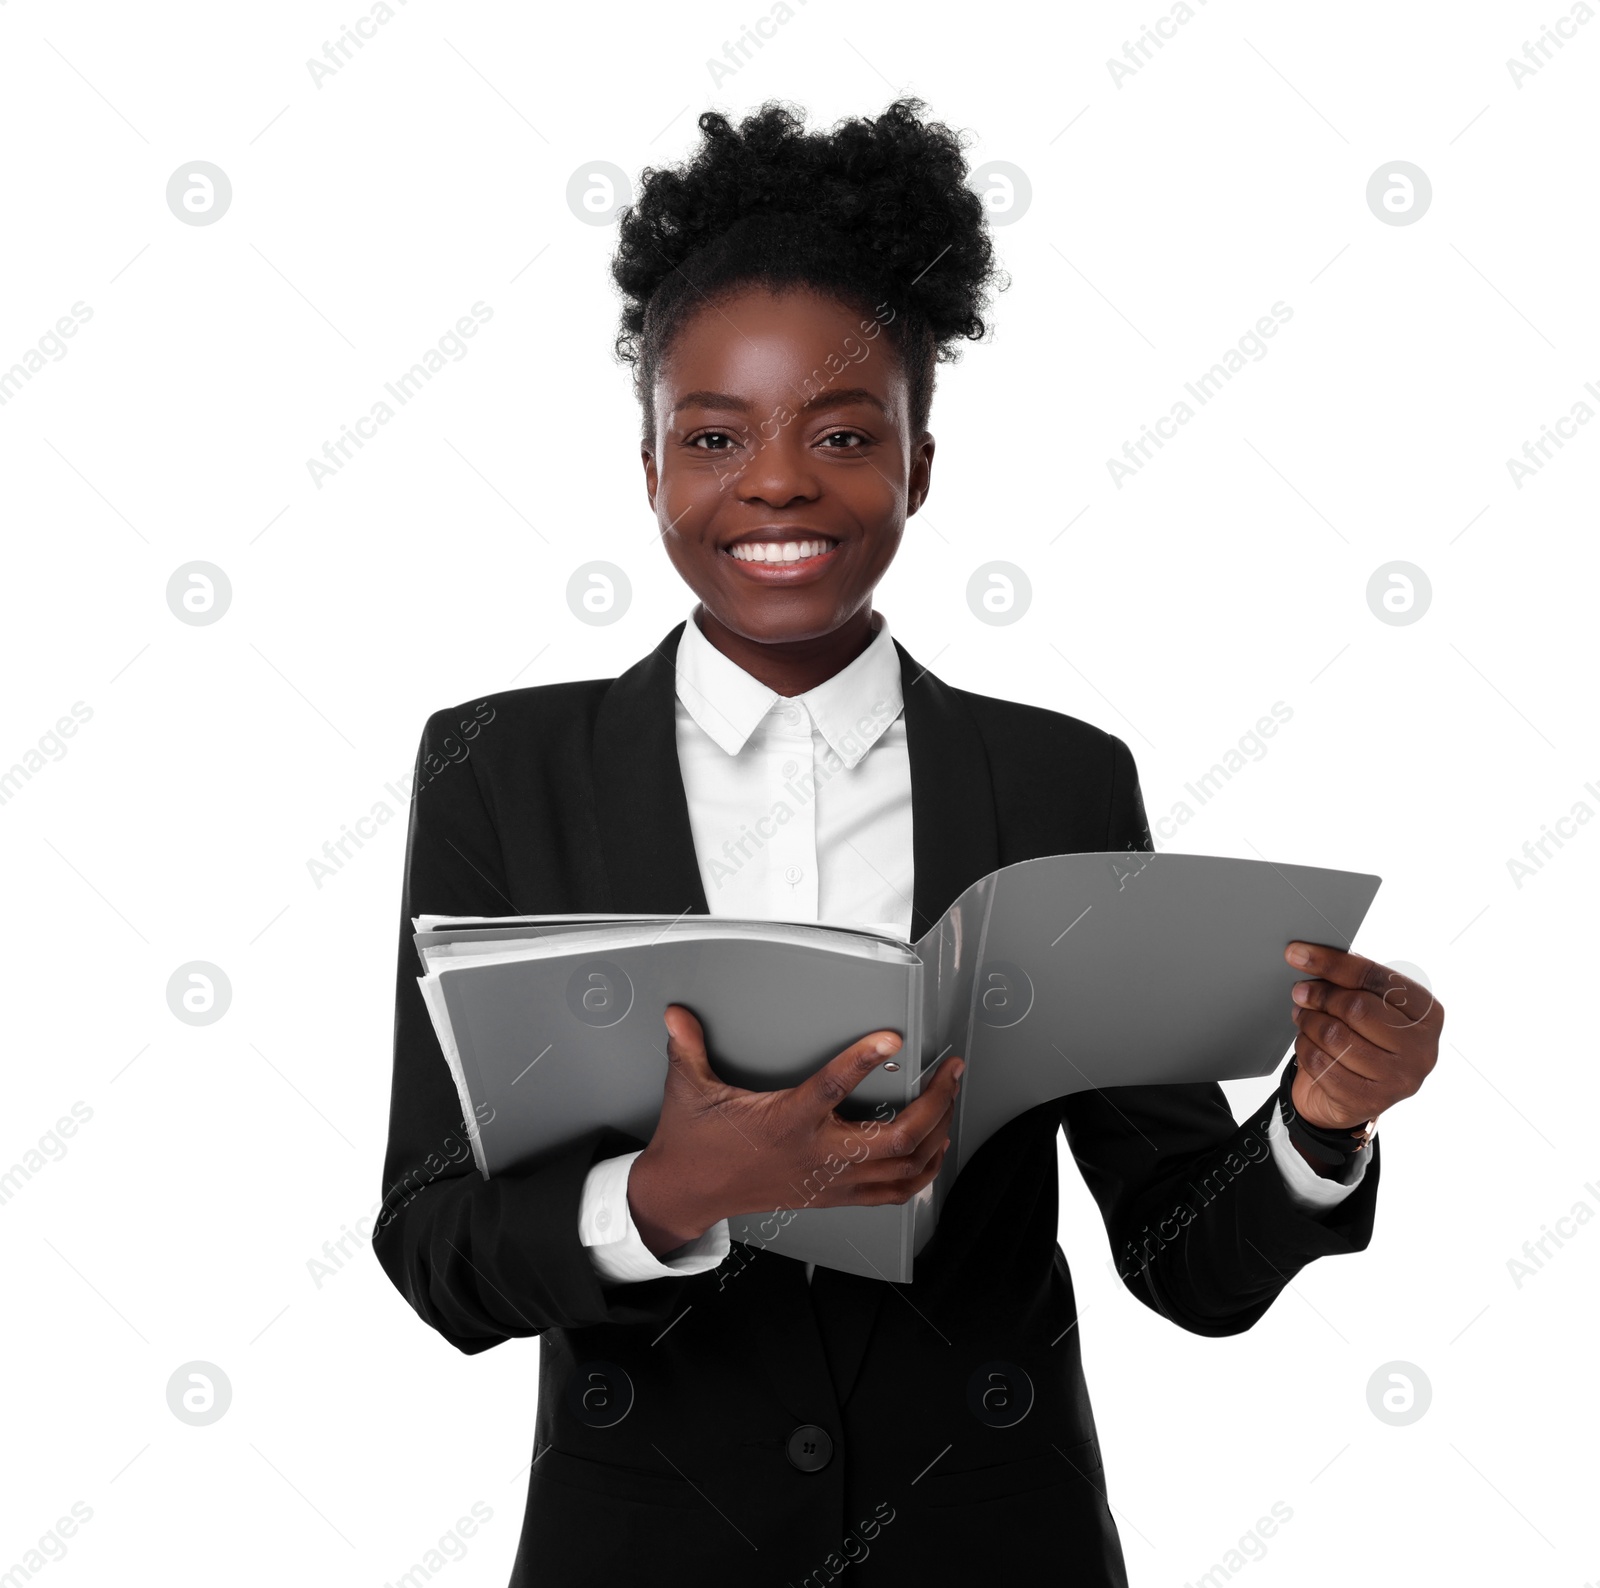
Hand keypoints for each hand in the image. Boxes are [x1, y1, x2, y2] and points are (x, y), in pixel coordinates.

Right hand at [626, 1004, 963, 1258]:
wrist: (687, 1195)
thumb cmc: (694, 1145)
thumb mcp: (688, 1090)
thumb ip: (688, 1047)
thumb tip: (678, 1015)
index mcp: (784, 1122)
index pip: (832, 1088)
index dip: (863, 1060)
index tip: (891, 1037)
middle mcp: (814, 1155)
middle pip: (894, 1140)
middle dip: (934, 1105)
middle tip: (949, 1072)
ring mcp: (828, 1181)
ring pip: (902, 1170)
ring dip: (935, 1137)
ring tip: (949, 1104)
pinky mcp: (831, 1195)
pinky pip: (891, 1193)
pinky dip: (920, 1174)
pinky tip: (932, 1152)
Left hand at [1284, 941, 1441, 1132]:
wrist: (1356, 1095)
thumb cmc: (1364, 1038)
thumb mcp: (1371, 1006)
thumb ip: (1354, 983)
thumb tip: (1307, 956)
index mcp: (1429, 1014)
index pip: (1377, 978)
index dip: (1332, 963)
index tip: (1297, 953)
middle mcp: (1422, 1049)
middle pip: (1355, 1007)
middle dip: (1320, 995)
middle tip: (1300, 991)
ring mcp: (1399, 1079)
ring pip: (1335, 1036)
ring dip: (1308, 1021)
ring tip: (1302, 1015)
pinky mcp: (1371, 1101)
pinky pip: (1321, 1063)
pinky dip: (1305, 1047)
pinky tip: (1307, 1042)